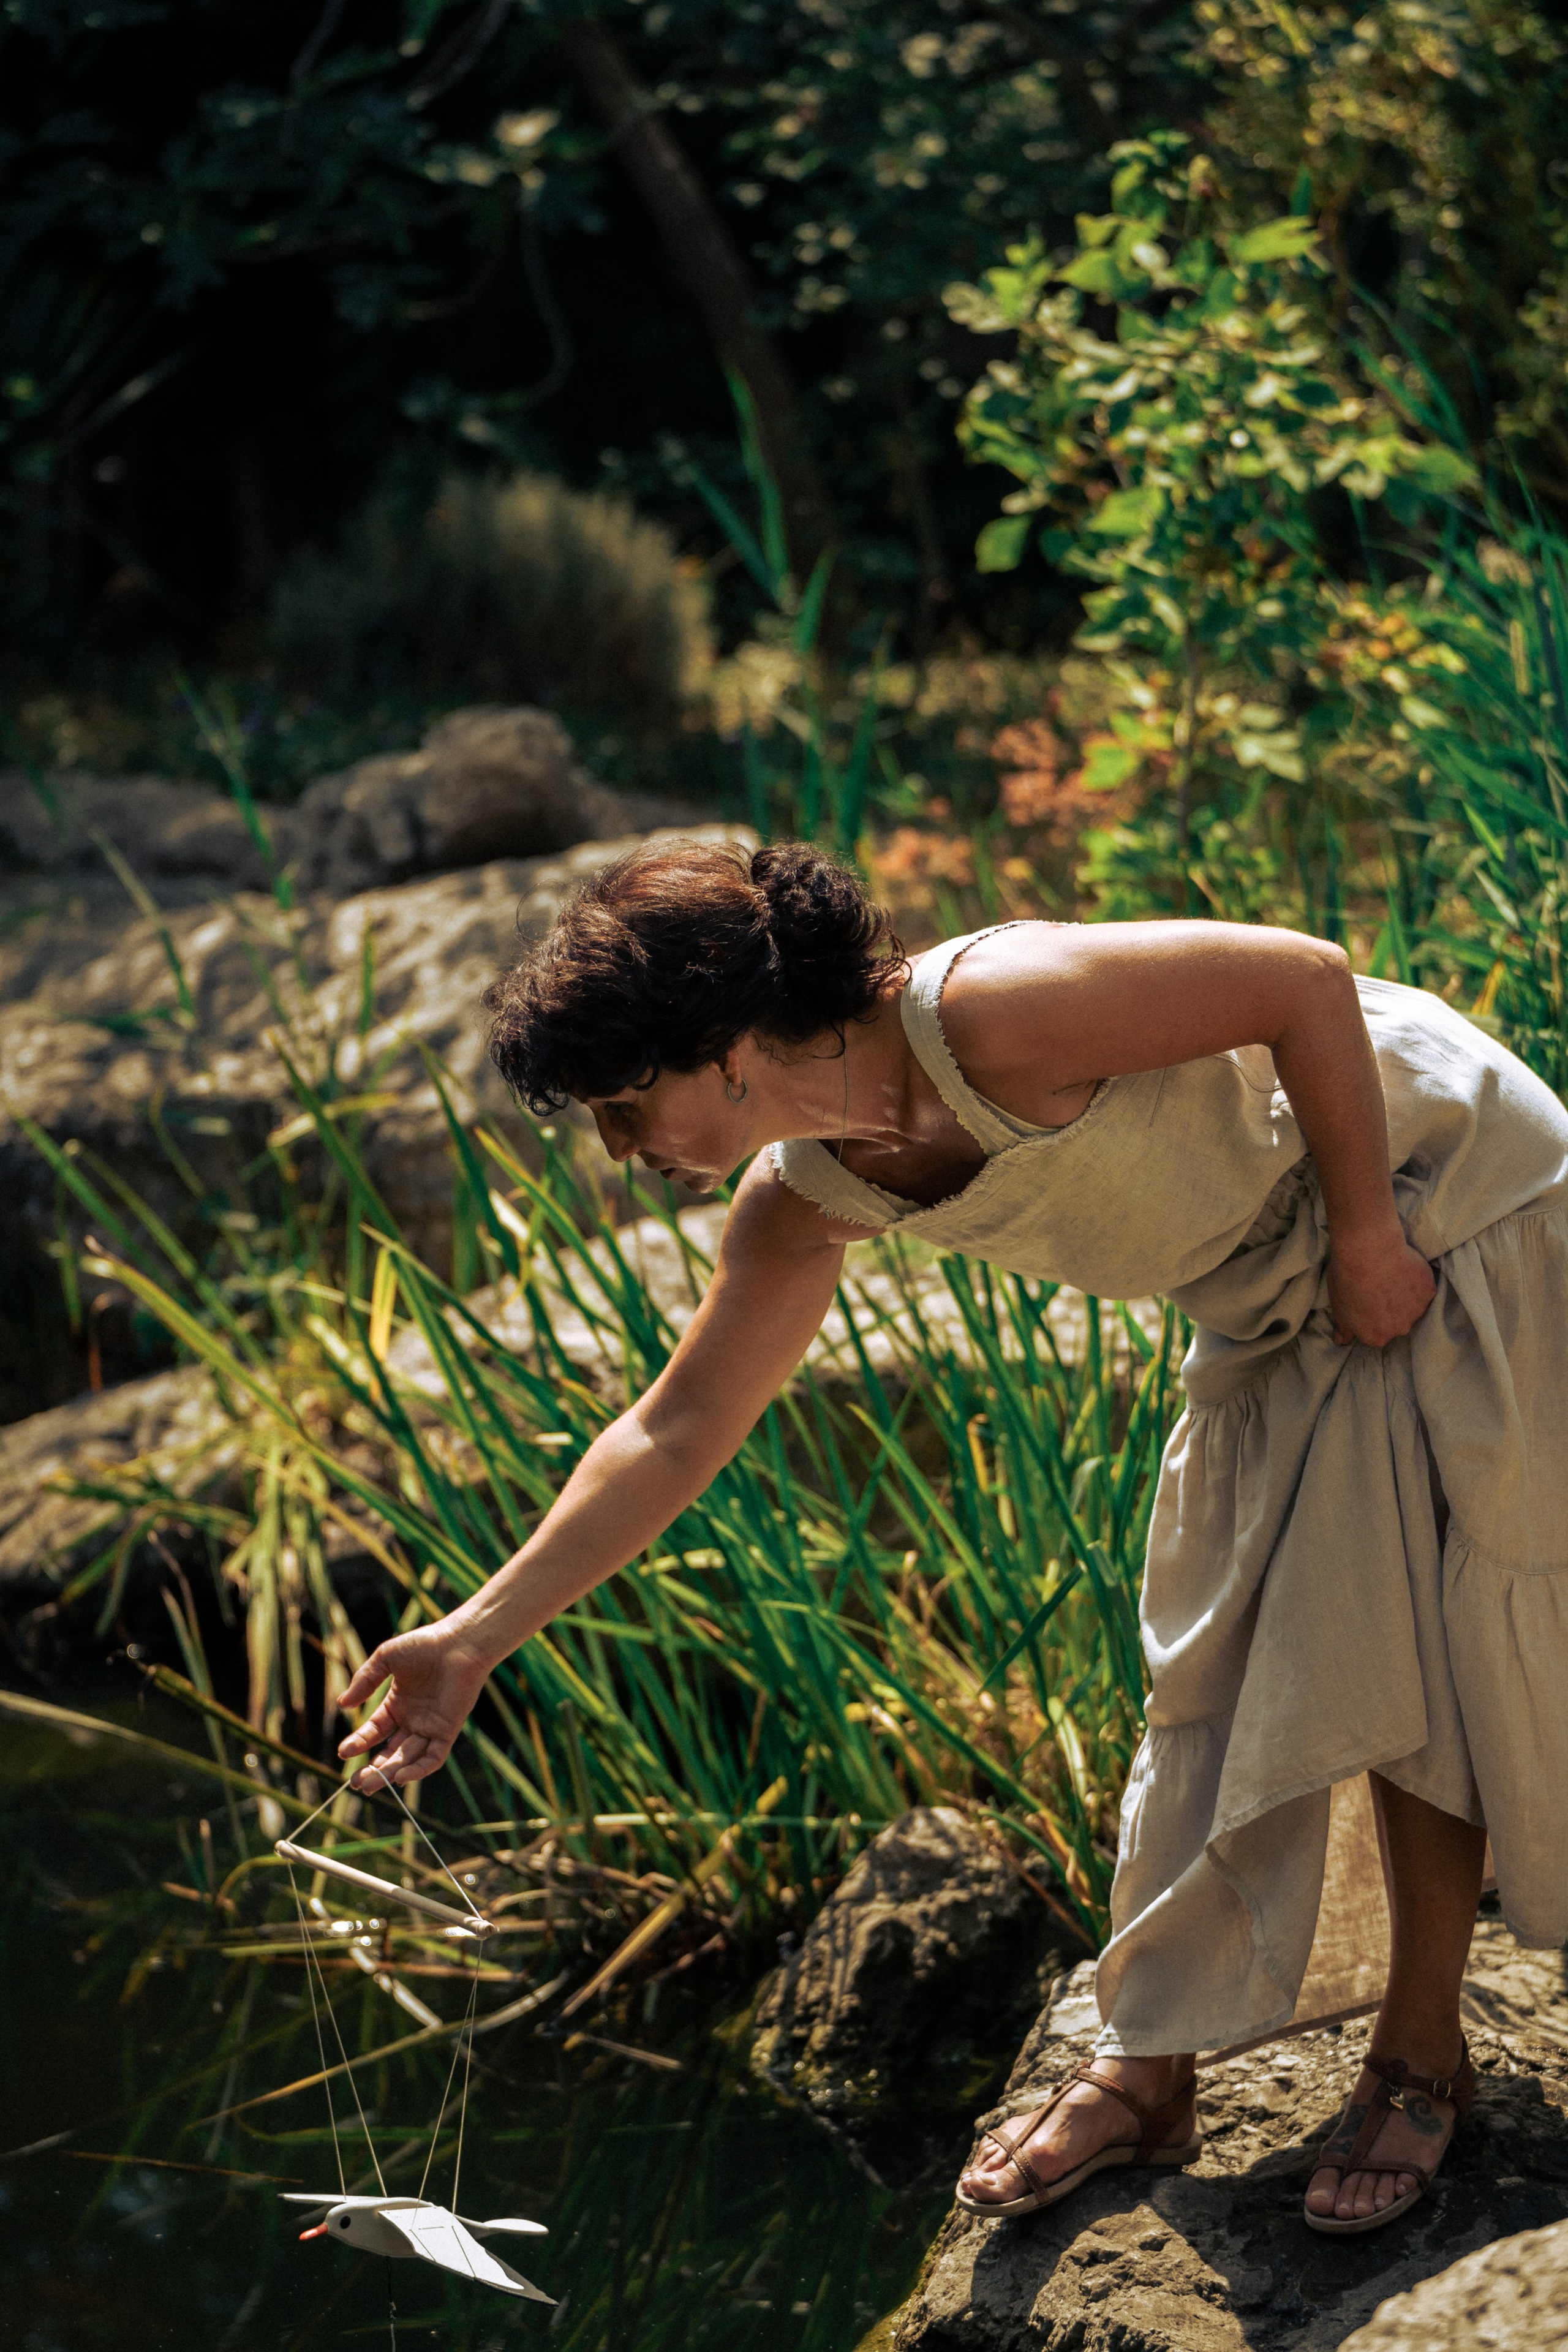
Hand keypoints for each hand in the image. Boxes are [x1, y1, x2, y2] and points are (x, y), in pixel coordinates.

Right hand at [336, 1621, 492, 1788]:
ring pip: (408, 1759)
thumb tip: (342, 1704)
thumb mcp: (386, 1658)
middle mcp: (413, 1720)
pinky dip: (418, 1770)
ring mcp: (430, 1727)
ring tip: (369, 1784)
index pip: (374, 1731)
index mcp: (397, 1705)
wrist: (459, 1642)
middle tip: (355, 1784)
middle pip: (389, 1753)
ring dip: (389, 1774)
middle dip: (373, 1770)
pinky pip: (433, 1758)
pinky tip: (400, 1778)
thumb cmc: (424, 1645)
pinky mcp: (448, 1731)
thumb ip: (365, 1680)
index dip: (359, 1743)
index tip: (343, 1753)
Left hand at [1326, 1230, 1436, 1347]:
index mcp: (1376, 1337)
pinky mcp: (1429, 1291)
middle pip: (1397, 1321)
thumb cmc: (1348, 1279)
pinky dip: (1417, 1279)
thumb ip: (1343, 1329)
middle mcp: (1399, 1329)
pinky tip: (1404, 1268)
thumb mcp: (1338, 1308)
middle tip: (1380, 1286)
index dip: (1372, 1314)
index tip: (1368, 1299)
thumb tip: (1340, 1341)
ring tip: (1391, 1276)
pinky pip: (1424, 1288)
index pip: (1377, 1331)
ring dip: (1405, 1295)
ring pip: (1413, 1306)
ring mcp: (1416, 1311)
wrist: (1368, 1251)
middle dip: (1391, 1308)